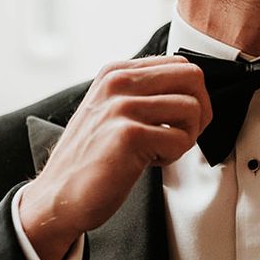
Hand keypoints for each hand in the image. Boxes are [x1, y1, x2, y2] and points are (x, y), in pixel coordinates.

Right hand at [20, 55, 211, 259]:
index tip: (179, 121)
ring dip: (186, 137)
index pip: (180, 64)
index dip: (193, 95)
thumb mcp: (113, 111)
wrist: (59, 196)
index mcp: (116, 72)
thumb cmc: (93, 160)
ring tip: (161, 150)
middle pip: (192, 77)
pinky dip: (172, 156)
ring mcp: (122, 106)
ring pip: (191, 108)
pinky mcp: (128, 135)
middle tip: (182, 135)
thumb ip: (144, 94)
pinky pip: (180, 139)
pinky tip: (149, 162)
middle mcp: (118, 82)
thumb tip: (193, 91)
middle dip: (200, 111)